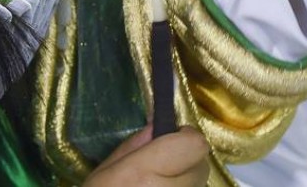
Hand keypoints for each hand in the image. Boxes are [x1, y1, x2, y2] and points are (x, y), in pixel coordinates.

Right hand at [84, 127, 210, 186]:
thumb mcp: (104, 171)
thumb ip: (135, 145)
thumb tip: (160, 126)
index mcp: (144, 173)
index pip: (195, 144)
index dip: (185, 137)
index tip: (171, 140)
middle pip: (201, 165)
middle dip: (187, 161)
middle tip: (162, 168)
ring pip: (199, 185)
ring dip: (185, 183)